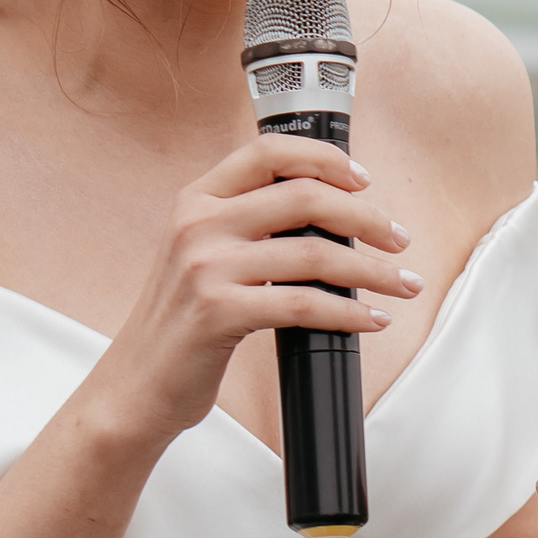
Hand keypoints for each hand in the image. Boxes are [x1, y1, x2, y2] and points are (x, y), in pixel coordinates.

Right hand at [94, 135, 422, 435]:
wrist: (135, 385)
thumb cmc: (183, 322)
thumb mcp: (203, 254)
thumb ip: (251, 224)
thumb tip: (336, 215)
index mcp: (196, 199)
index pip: (268, 153)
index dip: (325, 158)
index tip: (364, 180)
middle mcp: (197, 224)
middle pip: (305, 198)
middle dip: (368, 218)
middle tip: (399, 240)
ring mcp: (204, 267)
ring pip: (315, 253)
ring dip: (374, 270)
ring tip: (402, 284)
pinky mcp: (217, 312)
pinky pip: (304, 304)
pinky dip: (350, 312)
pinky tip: (371, 319)